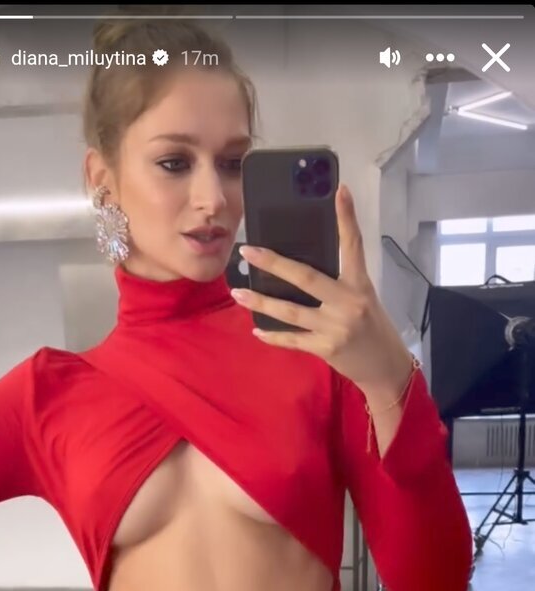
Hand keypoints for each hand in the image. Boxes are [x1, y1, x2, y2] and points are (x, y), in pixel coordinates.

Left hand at [232, 184, 413, 394]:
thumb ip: (339, 284)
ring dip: (261, 302)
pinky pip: (293, 339)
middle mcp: (348, 303)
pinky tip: (257, 330)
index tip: (339, 190)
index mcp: (360, 284)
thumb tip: (300, 270)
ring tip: (238, 291)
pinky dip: (274, 336)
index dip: (346, 217)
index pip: (353, 245)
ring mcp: (335, 327)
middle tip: (248, 250)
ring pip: (291, 311)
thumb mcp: (364, 298)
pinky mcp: (326, 348)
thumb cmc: (373, 328)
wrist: (386, 367)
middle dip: (274, 263)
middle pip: (305, 277)